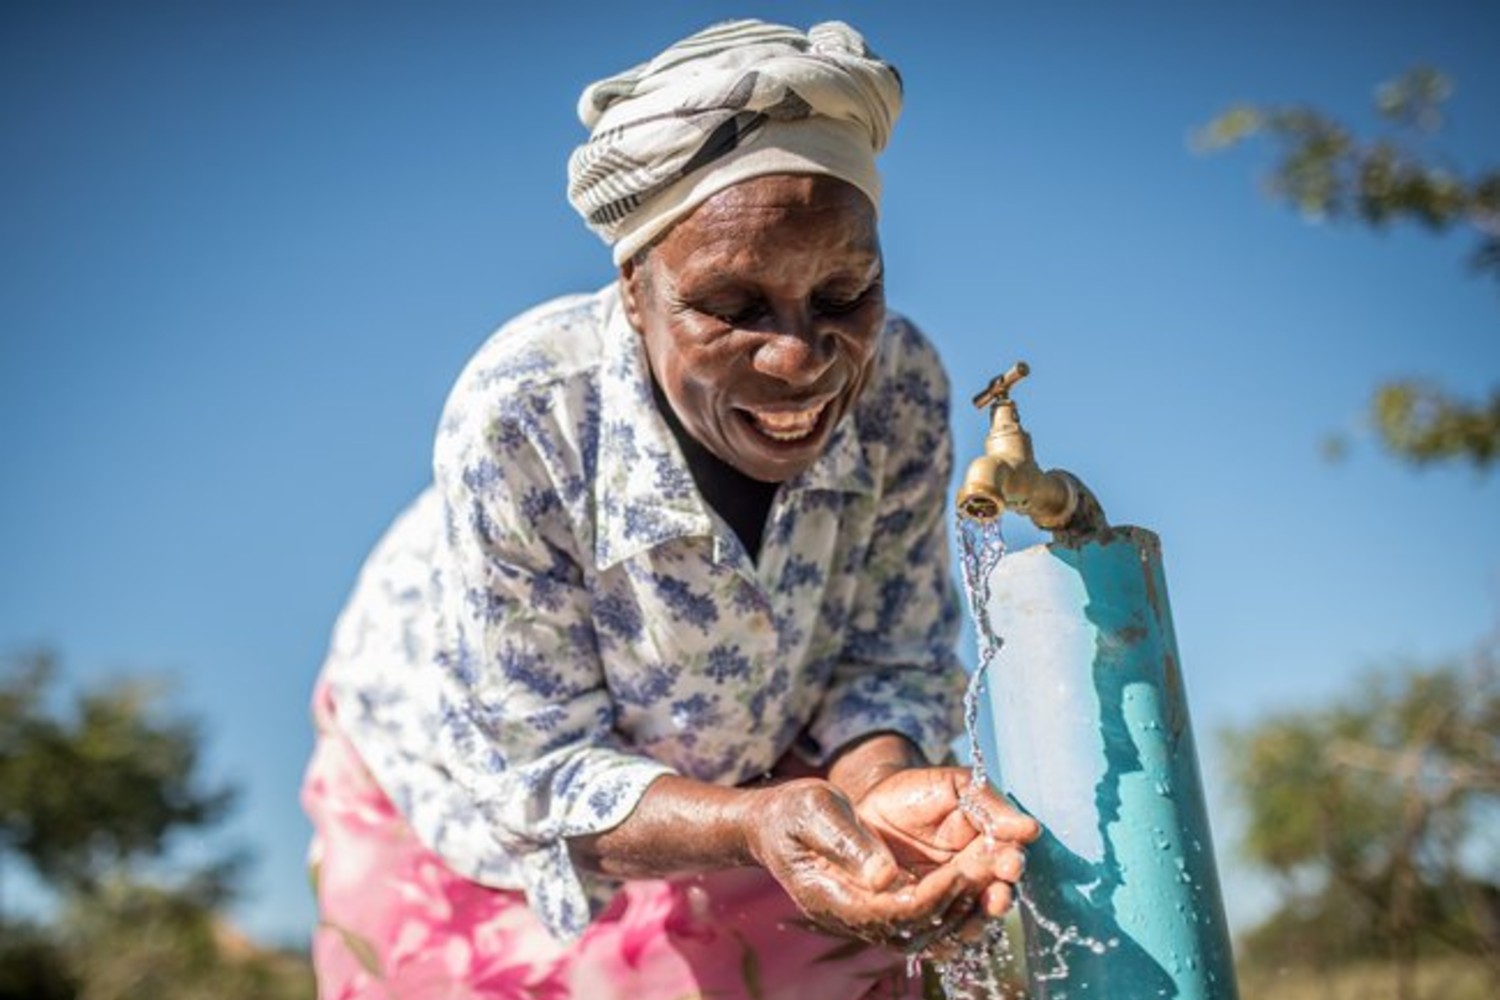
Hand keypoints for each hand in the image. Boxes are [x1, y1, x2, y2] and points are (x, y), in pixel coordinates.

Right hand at [743, 778, 982, 950]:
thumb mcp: (814, 810)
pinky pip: (930, 919)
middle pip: (920, 928)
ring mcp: (870, 916)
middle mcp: (855, 918)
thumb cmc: (792, 813)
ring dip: (972, 908)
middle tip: (1001, 868)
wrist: (776, 825)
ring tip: (1004, 877)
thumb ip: (848, 842)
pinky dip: (962, 905)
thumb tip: (886, 876)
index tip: (964, 870)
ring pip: (930, 932)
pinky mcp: (885, 905)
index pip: (894, 913)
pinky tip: (986, 882)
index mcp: (832, 899)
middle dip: (965, 901)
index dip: (934, 896)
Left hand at [855, 767, 1039, 923]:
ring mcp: (949, 902)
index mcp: (989, 848)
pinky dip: (940, 938)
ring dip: (971, 922)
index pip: (1008, 861)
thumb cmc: (917, 793)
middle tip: (997, 898)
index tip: (1010, 865)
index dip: (1010, 865)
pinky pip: (935, 939)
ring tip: (967, 921)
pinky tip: (937, 934)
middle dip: (998, 899)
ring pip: (969, 923)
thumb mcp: (955, 787)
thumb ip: (989, 804)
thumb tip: (1030, 829)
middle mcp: (975, 881)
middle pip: (994, 898)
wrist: (869, 808)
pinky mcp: (920, 920)